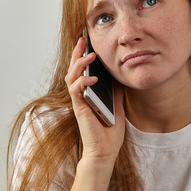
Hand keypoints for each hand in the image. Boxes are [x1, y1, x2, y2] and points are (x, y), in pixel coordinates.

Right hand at [64, 37, 125, 162]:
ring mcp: (78, 101)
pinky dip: (82, 82)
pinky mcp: (79, 108)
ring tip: (90, 55)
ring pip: (71, 77)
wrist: (105, 151)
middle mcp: (80, 94)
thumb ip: (115, 91)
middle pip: (73, 69)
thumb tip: (120, 76)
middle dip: (77, 53)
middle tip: (83, 40)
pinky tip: (92, 78)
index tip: (88, 42)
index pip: (82, 70)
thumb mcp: (117, 105)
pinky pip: (76, 91)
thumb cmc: (109, 131)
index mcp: (88, 92)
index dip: (83, 55)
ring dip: (79, 64)